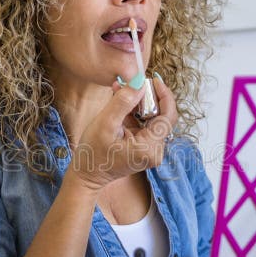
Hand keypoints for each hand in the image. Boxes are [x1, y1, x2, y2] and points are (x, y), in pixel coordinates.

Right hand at [69, 76, 177, 191]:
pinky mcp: (144, 149)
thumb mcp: (105, 124)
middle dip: (148, 98)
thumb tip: (140, 82)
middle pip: (161, 117)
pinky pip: (145, 126)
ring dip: (140, 104)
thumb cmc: (93, 154)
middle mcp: (155, 151)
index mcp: (149, 148)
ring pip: (153, 120)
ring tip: (122, 92)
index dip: (164, 95)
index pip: (168, 116)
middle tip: (133, 84)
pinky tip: (122, 105)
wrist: (87, 176)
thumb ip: (123, 102)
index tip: (154, 80)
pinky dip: (135, 114)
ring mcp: (151, 151)